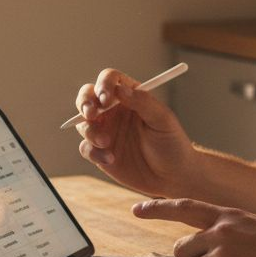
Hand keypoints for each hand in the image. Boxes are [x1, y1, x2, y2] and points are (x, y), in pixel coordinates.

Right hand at [74, 68, 197, 196]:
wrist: (173, 176)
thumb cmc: (172, 143)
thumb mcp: (162, 120)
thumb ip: (142, 102)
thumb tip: (120, 89)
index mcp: (130, 96)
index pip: (110, 79)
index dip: (104, 85)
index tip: (106, 98)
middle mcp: (114, 110)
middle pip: (88, 95)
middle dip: (84, 102)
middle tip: (90, 114)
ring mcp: (105, 131)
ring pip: (83, 122)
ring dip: (90, 130)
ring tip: (106, 142)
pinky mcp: (100, 152)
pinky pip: (85, 147)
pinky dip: (93, 152)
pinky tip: (111, 159)